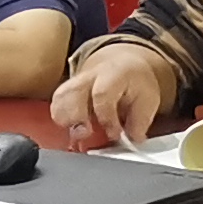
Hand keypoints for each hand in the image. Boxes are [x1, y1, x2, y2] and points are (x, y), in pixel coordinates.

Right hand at [51, 39, 173, 150]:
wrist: (123, 64)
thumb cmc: (135, 83)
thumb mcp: (148, 99)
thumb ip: (140, 121)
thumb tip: (132, 139)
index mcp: (114, 74)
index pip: (102, 94)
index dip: (106, 118)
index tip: (114, 134)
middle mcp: (90, 75)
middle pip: (72, 93)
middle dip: (76, 118)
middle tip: (88, 133)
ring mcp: (74, 81)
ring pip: (59, 99)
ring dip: (65, 120)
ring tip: (80, 132)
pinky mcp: (65, 90)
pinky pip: (55, 103)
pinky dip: (60, 118)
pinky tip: (73, 127)